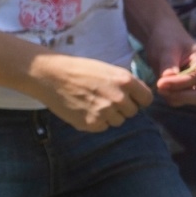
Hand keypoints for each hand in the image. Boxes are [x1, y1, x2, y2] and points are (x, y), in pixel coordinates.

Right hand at [29, 53, 152, 131]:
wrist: (49, 75)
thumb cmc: (77, 69)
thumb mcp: (106, 69)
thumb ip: (125, 83)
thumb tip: (138, 97)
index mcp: (125, 81)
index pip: (146, 99)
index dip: (138, 99)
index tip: (128, 98)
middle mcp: (119, 97)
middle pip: (132, 112)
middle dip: (121, 107)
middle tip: (102, 98)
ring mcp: (106, 112)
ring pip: (118, 121)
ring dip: (108, 115)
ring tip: (90, 102)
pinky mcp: (92, 124)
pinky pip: (102, 127)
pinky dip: (95, 121)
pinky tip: (82, 109)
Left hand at [145, 20, 195, 107]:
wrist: (162, 38)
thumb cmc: (166, 39)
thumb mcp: (165, 49)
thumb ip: (167, 67)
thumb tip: (164, 85)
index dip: (180, 84)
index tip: (160, 83)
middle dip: (180, 95)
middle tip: (159, 89)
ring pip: (189, 101)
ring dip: (172, 95)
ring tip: (158, 81)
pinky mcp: (188, 91)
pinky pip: (179, 100)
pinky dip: (169, 95)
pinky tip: (160, 84)